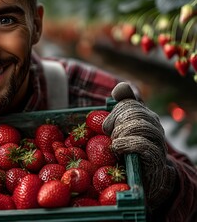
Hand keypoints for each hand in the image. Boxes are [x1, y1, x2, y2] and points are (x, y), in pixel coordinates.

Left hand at [102, 82, 176, 210]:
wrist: (146, 178)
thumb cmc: (129, 150)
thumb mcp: (121, 128)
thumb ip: (120, 108)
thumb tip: (120, 88)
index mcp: (144, 115)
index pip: (130, 101)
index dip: (116, 109)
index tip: (107, 125)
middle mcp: (154, 124)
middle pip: (134, 111)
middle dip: (117, 121)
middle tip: (110, 134)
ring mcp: (157, 140)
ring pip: (140, 125)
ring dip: (121, 133)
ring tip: (115, 142)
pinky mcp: (156, 157)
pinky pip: (142, 144)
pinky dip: (125, 144)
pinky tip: (117, 148)